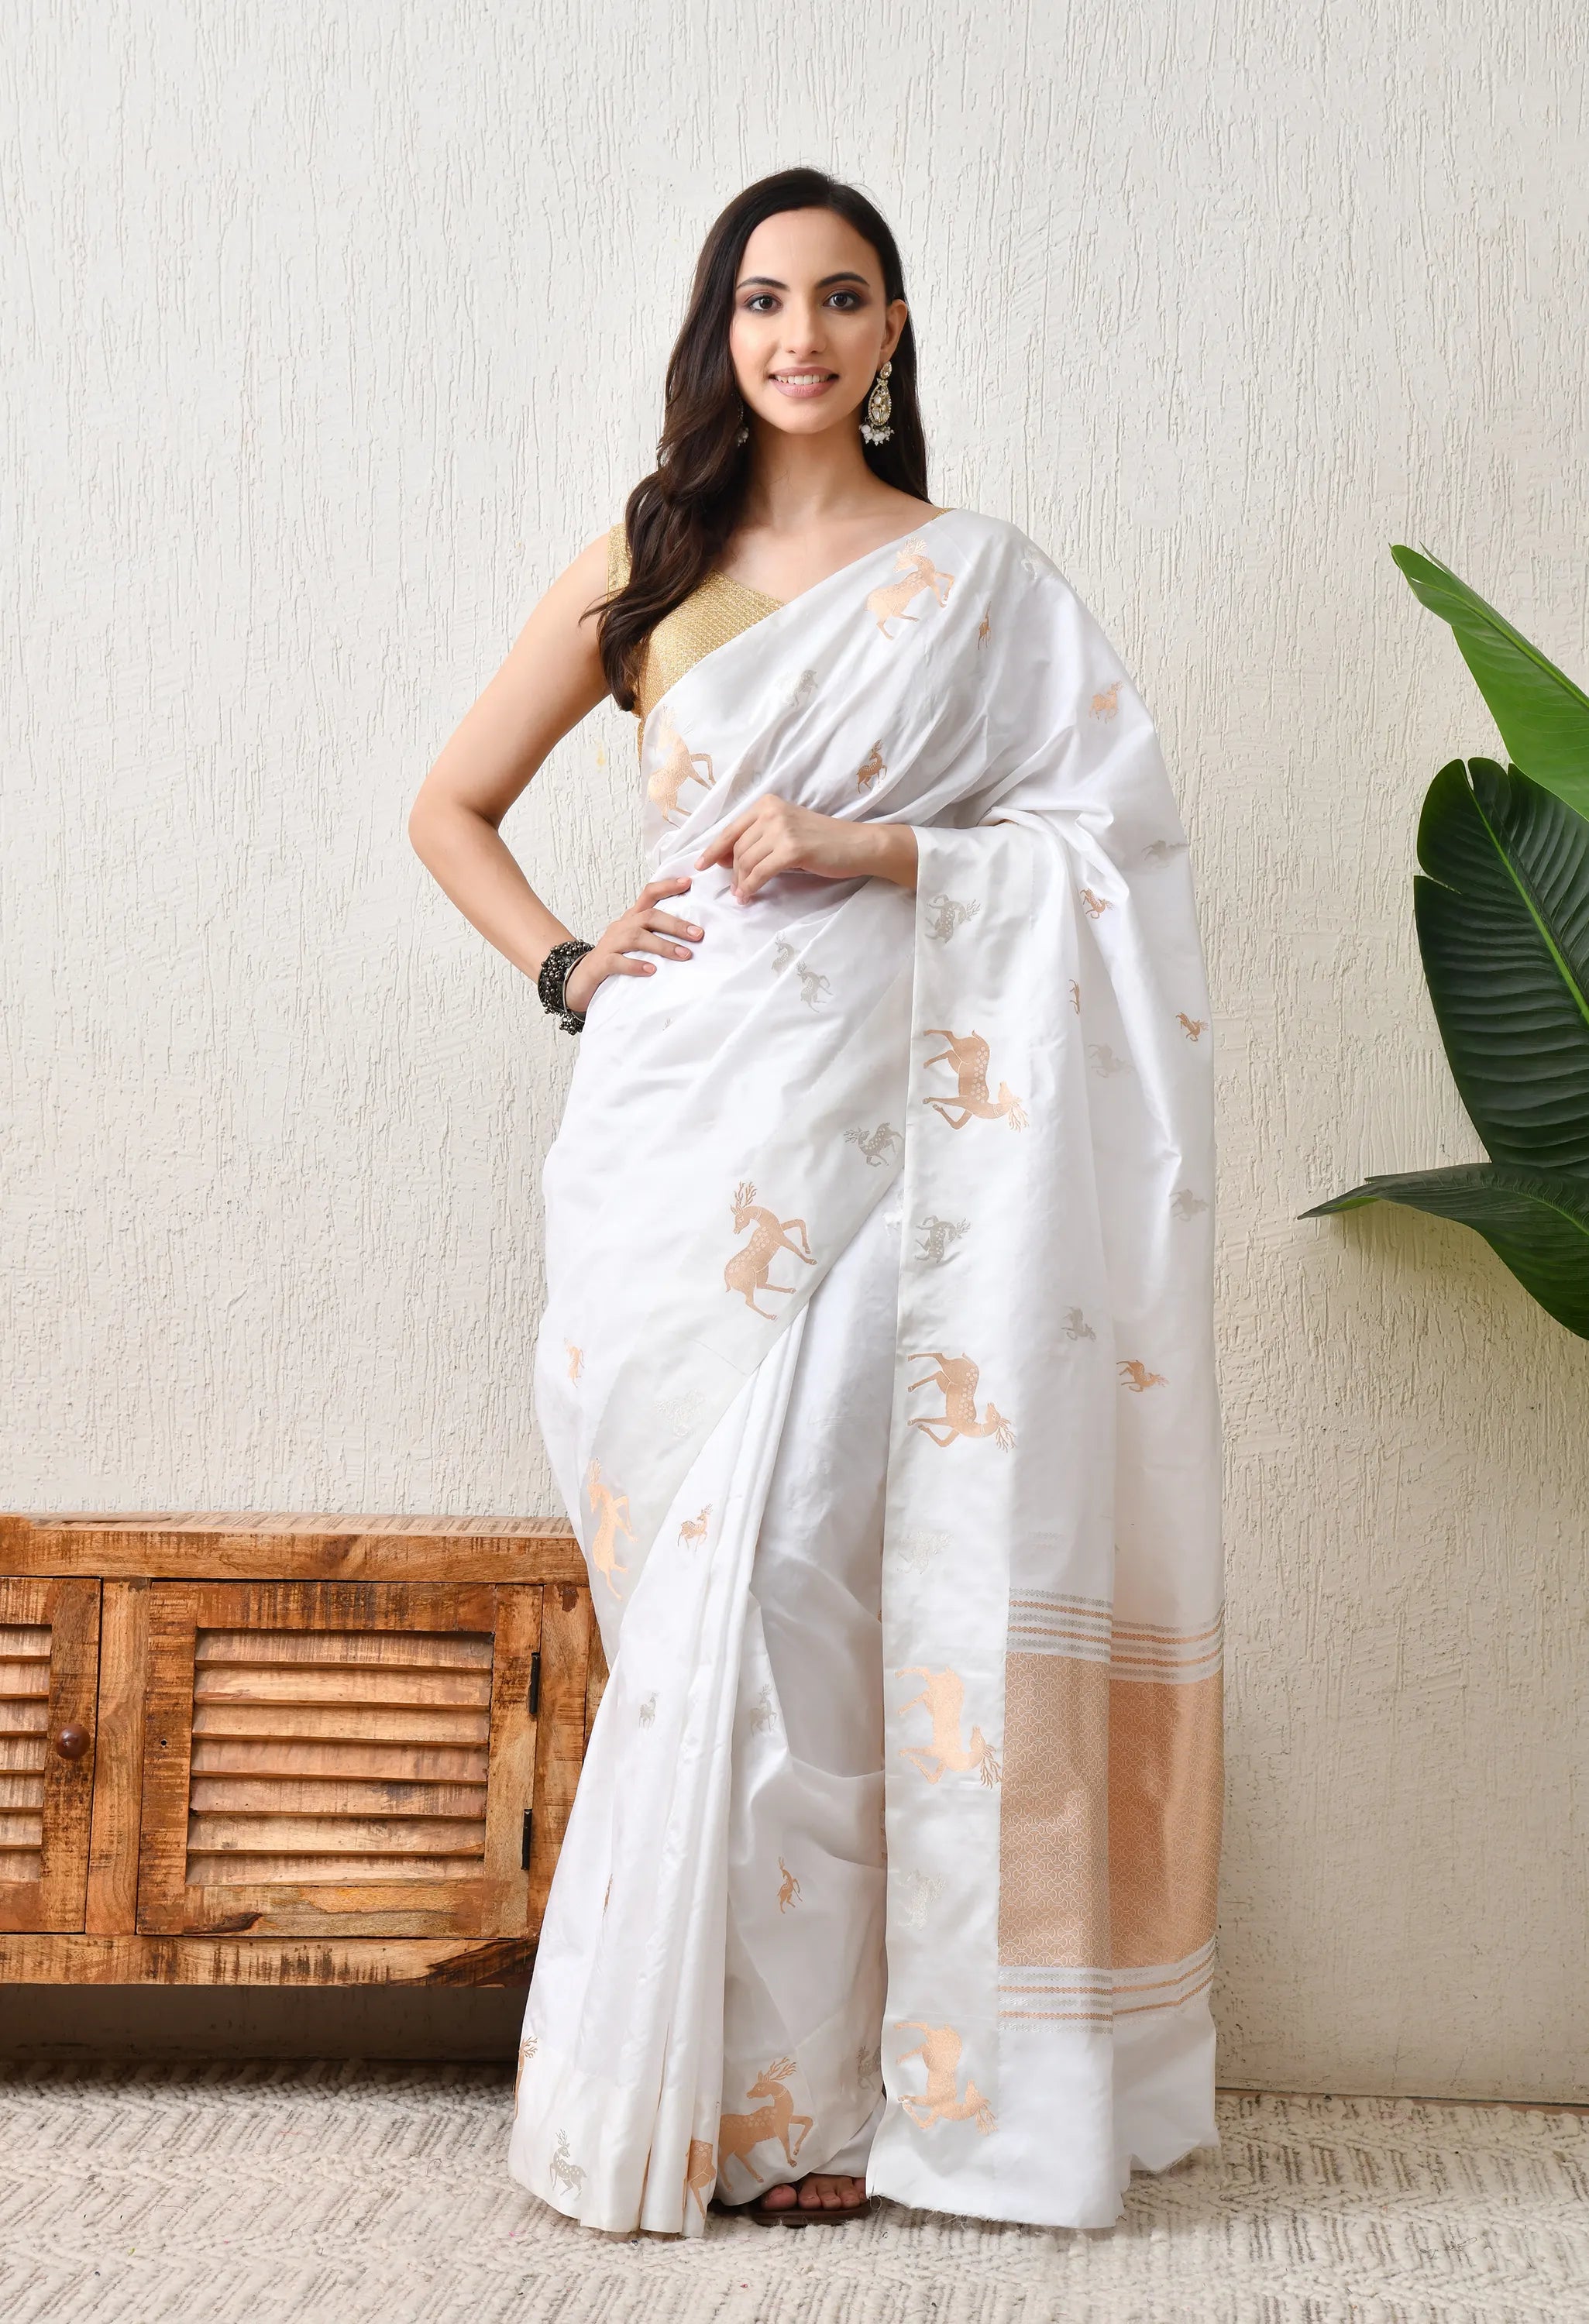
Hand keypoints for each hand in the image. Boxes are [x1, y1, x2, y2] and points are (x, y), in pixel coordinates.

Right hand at [558, 875, 702, 1014]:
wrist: (580, 980)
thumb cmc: (616, 961)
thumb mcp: (636, 944)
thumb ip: (656, 937)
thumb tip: (692, 936)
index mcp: (631, 919)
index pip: (648, 895)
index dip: (667, 886)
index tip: (688, 882)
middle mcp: (621, 927)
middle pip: (648, 917)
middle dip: (675, 924)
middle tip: (697, 934)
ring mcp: (609, 944)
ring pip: (636, 937)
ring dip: (662, 945)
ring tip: (684, 955)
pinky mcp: (601, 964)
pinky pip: (617, 962)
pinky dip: (635, 965)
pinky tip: (652, 970)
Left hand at [695, 794, 916, 900]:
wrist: (857, 844)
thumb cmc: (824, 841)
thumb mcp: (787, 829)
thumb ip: (760, 837)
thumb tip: (727, 858)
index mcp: (767, 803)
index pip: (731, 829)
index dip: (713, 849)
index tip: (701, 865)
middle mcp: (771, 811)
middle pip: (738, 848)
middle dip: (732, 872)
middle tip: (735, 889)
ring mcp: (782, 829)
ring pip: (746, 862)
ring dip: (741, 883)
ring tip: (742, 895)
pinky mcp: (792, 849)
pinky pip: (760, 873)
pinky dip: (751, 887)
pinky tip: (748, 896)